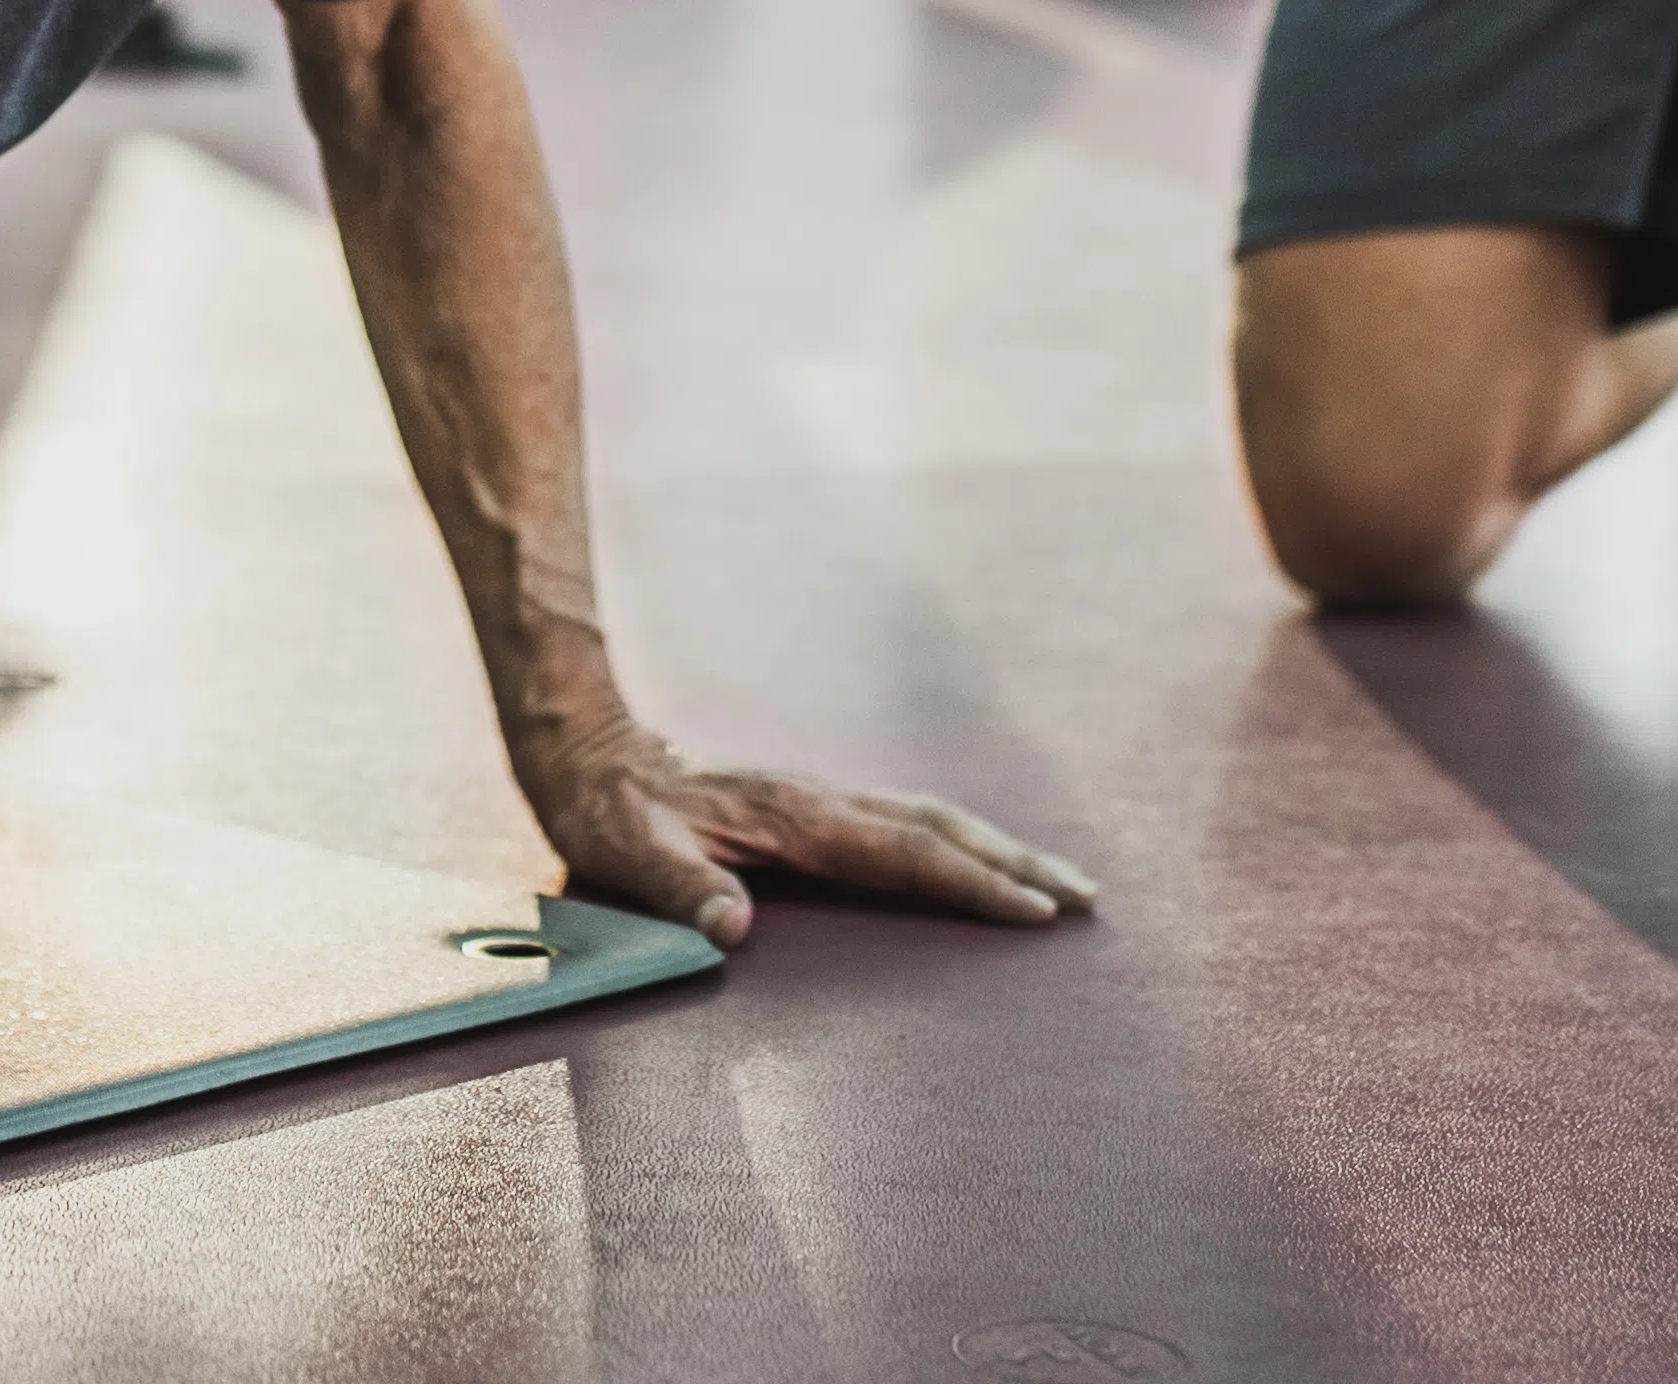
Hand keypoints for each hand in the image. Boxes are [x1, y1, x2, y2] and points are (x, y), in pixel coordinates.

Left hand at [521, 716, 1098, 944]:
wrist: (589, 748)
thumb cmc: (608, 812)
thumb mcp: (628, 853)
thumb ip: (679, 889)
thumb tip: (733, 929)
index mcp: (794, 819)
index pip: (904, 854)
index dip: (972, 882)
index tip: (1033, 911)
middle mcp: (822, 802)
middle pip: (940, 828)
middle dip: (1017, 861)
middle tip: (1088, 897)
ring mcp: (822, 799)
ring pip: (931, 819)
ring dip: (1000, 847)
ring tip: (1062, 882)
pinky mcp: (815, 807)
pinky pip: (906, 823)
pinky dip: (959, 841)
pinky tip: (980, 862)